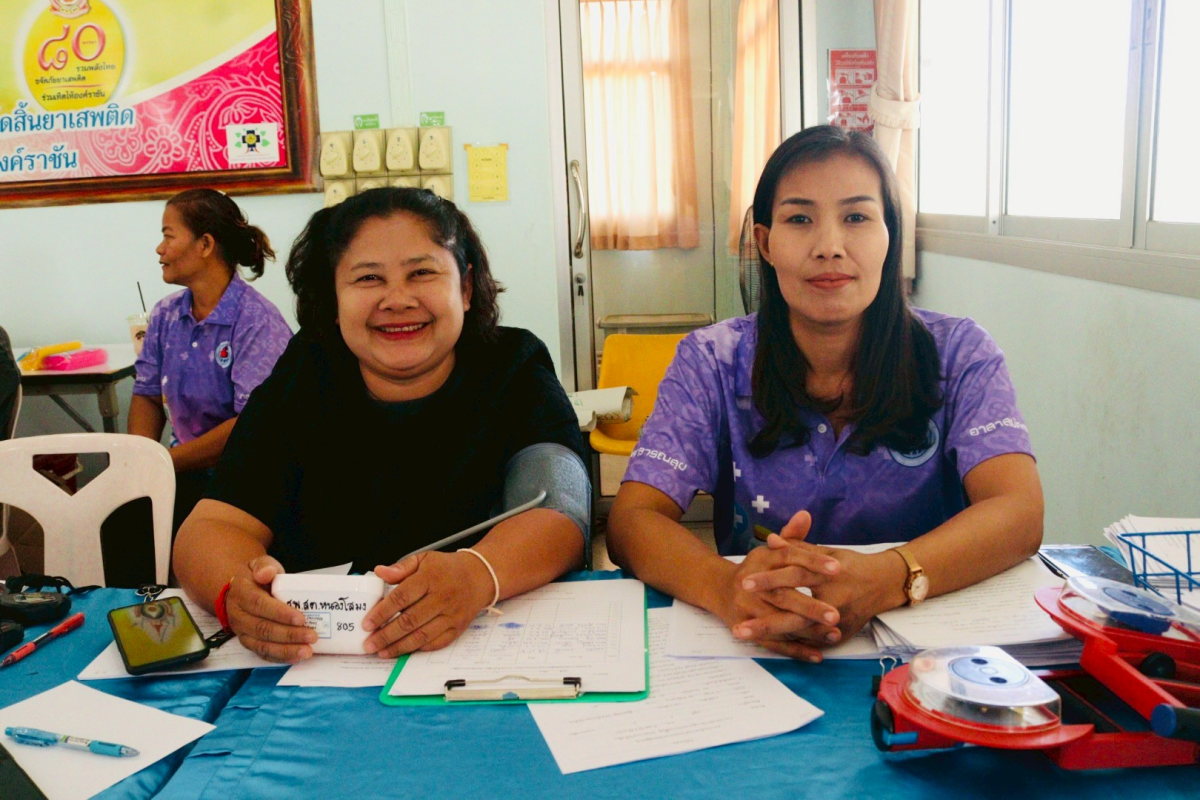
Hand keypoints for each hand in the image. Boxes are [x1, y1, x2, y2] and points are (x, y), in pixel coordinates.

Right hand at [226, 555, 316, 662]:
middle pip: (263, 629)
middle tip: (312, 636)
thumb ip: (264, 566)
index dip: (280, 613)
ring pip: (263, 645)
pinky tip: (297, 657)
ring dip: (286, 650)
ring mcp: (243, 633)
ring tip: (307, 651)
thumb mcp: (259, 565)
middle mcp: (239, 616)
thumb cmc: (256, 579)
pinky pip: (264, 654)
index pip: (260, 605)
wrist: (240, 593)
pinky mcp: (249, 643)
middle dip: (289, 635)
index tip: (301, 618)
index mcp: (241, 594)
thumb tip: (266, 573)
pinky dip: (281, 657)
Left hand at [361, 552, 494, 657]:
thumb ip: (401, 567)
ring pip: (421, 636)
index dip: (382, 612)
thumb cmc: (448, 568)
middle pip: (409, 621)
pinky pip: (436, 643)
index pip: (402, 597)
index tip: (367, 623)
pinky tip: (403, 651)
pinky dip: (418, 649)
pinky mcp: (457, 628)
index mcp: (431, 578)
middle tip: (369, 644)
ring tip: (381, 652)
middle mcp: (442, 597)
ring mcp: (451, 615)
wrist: (480, 576)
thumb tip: (379, 572)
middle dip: (386, 635)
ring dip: (399, 646)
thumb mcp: (424, 559)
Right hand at [714, 511, 843, 661]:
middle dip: (810, 606)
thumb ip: (791, 535)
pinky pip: (773, 643)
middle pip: (783, 595)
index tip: (837, 568)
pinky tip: (817, 655)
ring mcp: (747, 610)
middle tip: (836, 614)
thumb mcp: (770, 550)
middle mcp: (751, 586)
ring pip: (779, 623)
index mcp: (761, 560)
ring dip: (807, 631)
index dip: (813, 561)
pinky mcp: (747, 630)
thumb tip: (806, 515)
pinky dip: (795, 650)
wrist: (718, 590)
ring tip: (834, 634)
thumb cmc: (754, 569)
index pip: (789, 557)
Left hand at [742, 520, 908, 641]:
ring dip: (772, 636)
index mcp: (829, 576)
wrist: (884, 583)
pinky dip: (789, 643)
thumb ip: (797, 546)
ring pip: (800, 632)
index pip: (794, 576)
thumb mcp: (826, 551)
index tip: (744, 583)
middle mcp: (833, 601)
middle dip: (764, 621)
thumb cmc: (852, 564)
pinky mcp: (840, 635)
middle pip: (794, 614)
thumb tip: (771, 539)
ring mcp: (838, 622)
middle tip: (737, 626)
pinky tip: (765, 644)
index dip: (769, 579)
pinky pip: (811, 642)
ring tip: (744, 635)